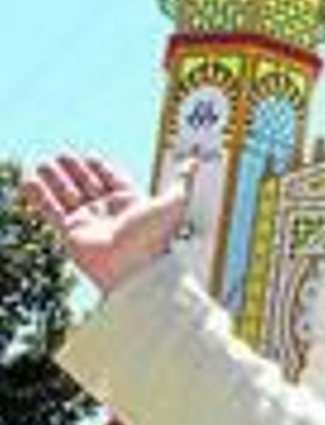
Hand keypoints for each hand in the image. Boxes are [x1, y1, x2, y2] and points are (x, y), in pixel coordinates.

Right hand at [21, 155, 195, 294]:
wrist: (135, 269)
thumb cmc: (156, 238)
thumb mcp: (175, 202)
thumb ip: (182, 181)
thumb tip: (194, 162)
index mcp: (131, 203)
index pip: (111, 179)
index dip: (100, 168)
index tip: (89, 156)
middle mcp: (108, 213)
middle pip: (87, 185)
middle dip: (74, 170)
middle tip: (61, 154)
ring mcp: (88, 223)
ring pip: (66, 195)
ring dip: (54, 179)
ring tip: (43, 163)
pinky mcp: (70, 234)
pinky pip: (51, 211)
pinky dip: (39, 196)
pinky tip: (30, 181)